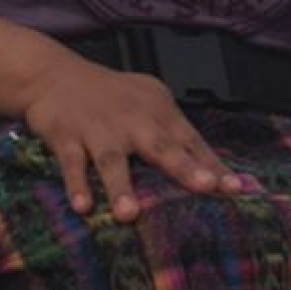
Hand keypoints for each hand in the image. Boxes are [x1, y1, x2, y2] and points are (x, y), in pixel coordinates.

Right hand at [20, 55, 242, 221]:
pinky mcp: (66, 136)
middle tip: (206, 187)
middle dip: (184, 168)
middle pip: (160, 146)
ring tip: (130, 215)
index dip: (213, 166)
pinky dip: (76, 185)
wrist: (53, 74)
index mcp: (156, 112)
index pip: (191, 142)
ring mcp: (98, 129)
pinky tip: (83, 207)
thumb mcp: (146, 103)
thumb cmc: (108, 96)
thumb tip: (209, 172)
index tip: (237, 188)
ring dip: (121, 187)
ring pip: (112, 160)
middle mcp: (132, 120)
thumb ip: (172, 135)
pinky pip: (72, 164)